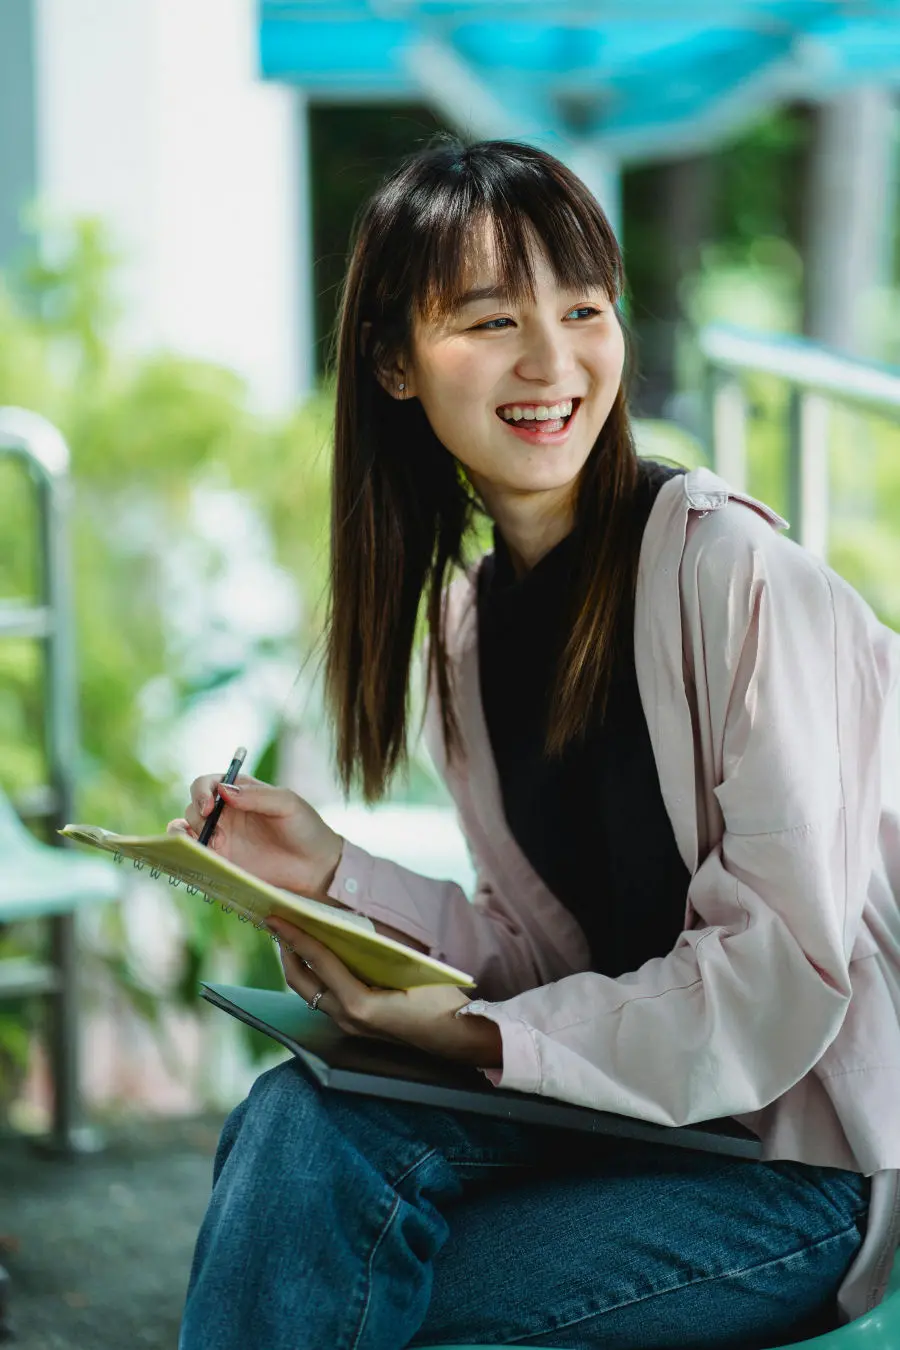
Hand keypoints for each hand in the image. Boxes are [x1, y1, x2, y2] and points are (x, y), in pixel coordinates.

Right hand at [167, 774, 342, 898]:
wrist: (315, 866)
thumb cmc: (305, 828)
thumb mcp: (287, 804)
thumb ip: (256, 796)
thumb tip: (222, 791)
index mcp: (241, 792)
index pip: (209, 783)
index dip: (202, 791)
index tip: (209, 805)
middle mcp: (226, 813)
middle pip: (194, 805)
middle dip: (196, 813)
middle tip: (213, 828)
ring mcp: (222, 837)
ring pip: (187, 827)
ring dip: (185, 831)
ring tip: (202, 841)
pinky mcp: (222, 861)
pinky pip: (194, 852)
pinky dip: (185, 850)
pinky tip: (193, 853)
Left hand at [267, 917, 503, 1069]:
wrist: (455, 1036)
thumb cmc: (439, 998)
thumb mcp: (409, 966)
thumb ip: (376, 947)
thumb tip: (346, 924)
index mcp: (359, 1003)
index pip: (318, 962)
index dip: (295, 936)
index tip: (276, 918)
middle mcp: (347, 1018)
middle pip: (302, 982)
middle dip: (286, 951)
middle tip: (278, 926)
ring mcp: (349, 1026)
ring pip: (309, 993)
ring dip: (298, 965)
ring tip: (293, 939)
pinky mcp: (354, 1026)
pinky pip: (324, 998)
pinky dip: (316, 976)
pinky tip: (318, 960)